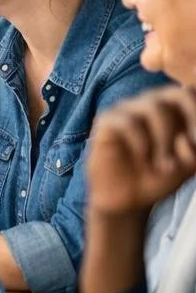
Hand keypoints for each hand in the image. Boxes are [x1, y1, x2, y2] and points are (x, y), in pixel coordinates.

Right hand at [87, 86, 195, 215]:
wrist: (127, 199)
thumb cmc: (157, 177)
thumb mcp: (188, 165)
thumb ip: (195, 149)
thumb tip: (186, 139)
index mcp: (173, 110)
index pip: (190, 93)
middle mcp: (150, 105)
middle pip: (176, 94)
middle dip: (189, 120)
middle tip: (190, 147)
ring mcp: (127, 111)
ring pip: (153, 107)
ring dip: (164, 139)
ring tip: (164, 165)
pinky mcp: (106, 122)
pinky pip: (128, 122)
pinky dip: (141, 142)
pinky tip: (143, 157)